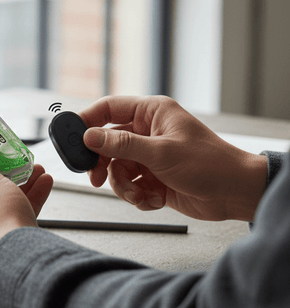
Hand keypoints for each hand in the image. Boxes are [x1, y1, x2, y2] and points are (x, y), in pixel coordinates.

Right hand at [79, 96, 266, 221]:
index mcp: (152, 113)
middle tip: (96, 176)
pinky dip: (136, 196)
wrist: (235, 194)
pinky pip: (129, 185)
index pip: (109, 108)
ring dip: (122, 185)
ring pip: (116, 168)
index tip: (72, 134)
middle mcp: (148, 132)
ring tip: (136, 193)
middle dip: (102, 163)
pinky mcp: (151, 178)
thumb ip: (122, 145)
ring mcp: (149, 156)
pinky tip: (152, 199)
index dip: (88, 119)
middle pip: (107, 143)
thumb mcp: (161, 153)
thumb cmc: (210, 164)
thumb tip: (90, 137)